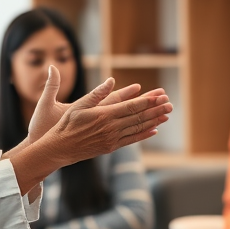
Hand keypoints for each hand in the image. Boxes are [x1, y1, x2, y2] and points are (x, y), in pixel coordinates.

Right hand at [44, 77, 172, 163]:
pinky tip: (154, 130)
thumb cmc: (67, 124)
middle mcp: (111, 127)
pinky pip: (131, 140)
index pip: (131, 106)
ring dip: (154, 121)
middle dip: (156, 109)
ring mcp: (112, 139)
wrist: (60, 148)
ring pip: (138, 128)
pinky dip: (144, 135)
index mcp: (104, 115)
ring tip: (166, 114)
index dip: (148, 101)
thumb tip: (111, 80)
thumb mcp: (79, 105)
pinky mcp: (111, 147)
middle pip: (139, 117)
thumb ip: (97, 93)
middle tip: (170, 104)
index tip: (160, 96)